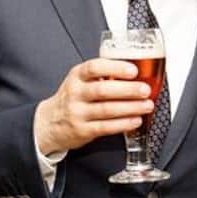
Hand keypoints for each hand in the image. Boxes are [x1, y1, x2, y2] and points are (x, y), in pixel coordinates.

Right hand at [34, 58, 154, 155]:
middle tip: (145, 90)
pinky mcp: (82, 130)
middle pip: (103, 90)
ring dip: (131, 107)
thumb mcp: (81, 80)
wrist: (49, 123)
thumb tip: (139, 72)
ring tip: (147, 105)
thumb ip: (103, 75)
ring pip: (107, 109)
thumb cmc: (74, 98)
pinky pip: (106, 127)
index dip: (115, 68)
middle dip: (128, 90)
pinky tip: (136, 120)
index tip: (133, 70)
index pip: (94, 67)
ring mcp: (77, 112)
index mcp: (77, 76)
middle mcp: (75, 93)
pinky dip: (124, 123)